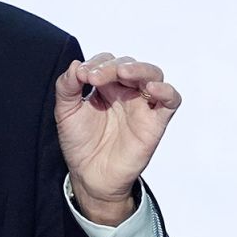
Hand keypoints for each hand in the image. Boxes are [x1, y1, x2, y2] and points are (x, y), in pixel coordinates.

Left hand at [54, 52, 180, 225]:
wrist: (90, 175)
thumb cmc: (80, 142)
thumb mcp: (65, 111)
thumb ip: (66, 86)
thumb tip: (75, 65)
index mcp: (106, 86)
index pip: (107, 61)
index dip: (96, 63)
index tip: (81, 76)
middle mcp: (126, 92)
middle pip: (130, 64)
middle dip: (111, 66)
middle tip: (94, 77)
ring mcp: (142, 105)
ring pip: (153, 75)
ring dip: (139, 69)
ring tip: (122, 73)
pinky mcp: (155, 122)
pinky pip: (171, 100)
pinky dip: (166, 91)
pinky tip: (151, 89)